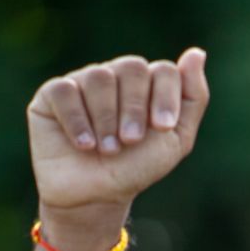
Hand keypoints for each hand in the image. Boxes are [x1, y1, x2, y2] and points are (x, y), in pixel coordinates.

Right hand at [27, 50, 209, 239]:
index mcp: (146, 85)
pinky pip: (65, 91)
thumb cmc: (134, 169)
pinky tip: (84, 144)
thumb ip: (192, 98)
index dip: (165, 98)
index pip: (164, 71)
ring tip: (106, 150)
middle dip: (135, 108)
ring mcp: (83, 82)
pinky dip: (77, 120)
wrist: (95, 197)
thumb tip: (197, 53)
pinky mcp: (52, 95)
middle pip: (132, 68)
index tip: (162, 128)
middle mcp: (114, 77)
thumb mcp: (174, 140)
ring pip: (99, 77)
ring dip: (107, 119)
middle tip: (130, 141)